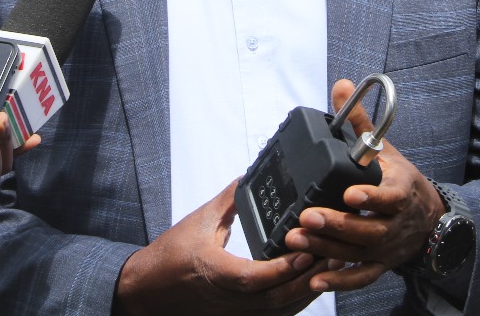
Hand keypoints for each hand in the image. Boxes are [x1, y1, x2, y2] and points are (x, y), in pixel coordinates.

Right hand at [114, 179, 328, 315]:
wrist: (146, 290)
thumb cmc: (168, 257)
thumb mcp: (198, 221)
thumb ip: (228, 200)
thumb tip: (249, 177)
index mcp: (214, 272)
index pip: (253, 278)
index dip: (282, 268)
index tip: (306, 251)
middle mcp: (227, 299)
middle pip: (275, 299)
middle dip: (307, 279)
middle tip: (333, 254)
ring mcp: (234, 312)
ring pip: (278, 311)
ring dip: (306, 291)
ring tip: (331, 267)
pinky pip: (274, 315)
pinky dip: (295, 301)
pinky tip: (311, 285)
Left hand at [282, 79, 445, 293]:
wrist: (430, 219)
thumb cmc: (401, 181)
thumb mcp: (386, 150)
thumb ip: (359, 122)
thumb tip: (341, 86)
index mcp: (401, 191)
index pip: (391, 196)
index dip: (372, 196)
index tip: (349, 194)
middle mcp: (396, 223)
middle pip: (369, 228)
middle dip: (337, 224)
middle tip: (307, 217)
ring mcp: (387, 247)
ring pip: (359, 253)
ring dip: (328, 248)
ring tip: (297, 239)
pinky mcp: (379, 264)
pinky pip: (360, 278)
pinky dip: (340, 282)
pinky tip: (315, 279)